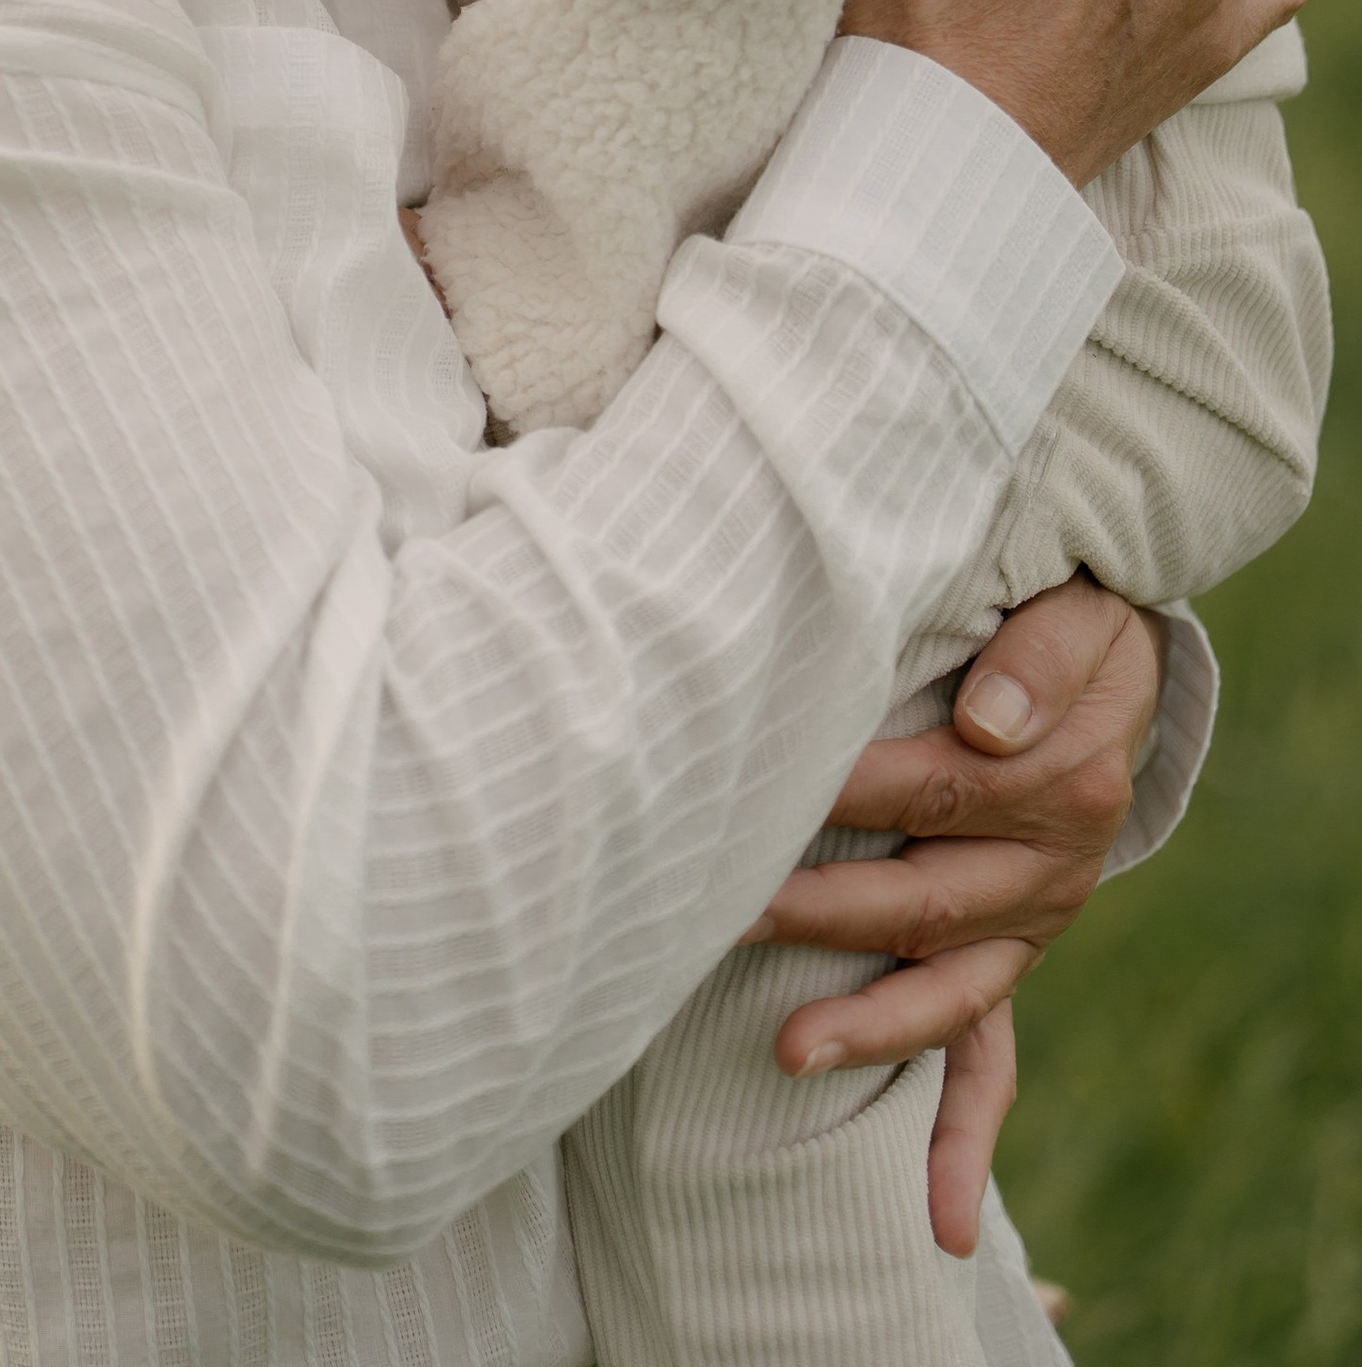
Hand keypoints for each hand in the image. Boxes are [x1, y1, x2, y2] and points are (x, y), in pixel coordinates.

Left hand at [745, 578, 1165, 1253]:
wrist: (1106, 661)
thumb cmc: (1059, 617)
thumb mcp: (1068, 611)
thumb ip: (1032, 657)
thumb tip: (988, 723)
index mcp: (1059, 782)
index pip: (931, 788)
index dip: (842, 787)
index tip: (754, 792)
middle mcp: (1051, 868)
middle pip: (922, 900)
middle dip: (820, 911)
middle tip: (726, 911)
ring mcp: (1029, 927)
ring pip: (947, 995)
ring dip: (868, 1029)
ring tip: (787, 1052)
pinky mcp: (1007, 959)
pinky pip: (992, 1066)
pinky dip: (962, 1141)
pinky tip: (940, 1221)